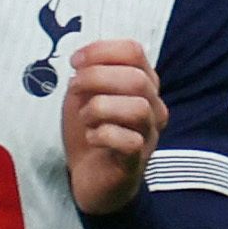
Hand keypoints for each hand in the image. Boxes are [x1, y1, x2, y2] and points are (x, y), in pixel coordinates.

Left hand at [62, 39, 167, 215]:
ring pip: (138, 108)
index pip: (134, 51)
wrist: (91, 177)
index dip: (101, 50)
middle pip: (136, 78)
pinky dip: (103, 135)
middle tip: (74, 88)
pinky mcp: (137, 160)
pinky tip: (92, 137)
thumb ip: (88, 73)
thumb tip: (83, 59)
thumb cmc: (91, 130)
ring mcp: (149, 134)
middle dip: (96, 78)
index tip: (74, 62)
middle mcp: (153, 106)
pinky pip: (130, 141)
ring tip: (85, 118)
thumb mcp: (84, 95)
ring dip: (100, 108)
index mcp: (142, 83)